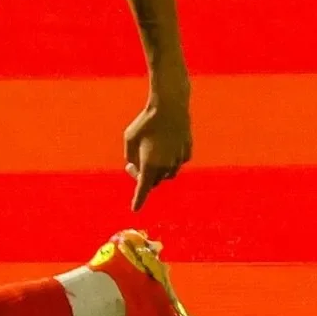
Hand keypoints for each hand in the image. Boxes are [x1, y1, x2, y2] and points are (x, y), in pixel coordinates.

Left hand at [124, 94, 191, 211]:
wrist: (170, 106)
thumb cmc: (145, 121)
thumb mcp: (129, 138)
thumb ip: (131, 156)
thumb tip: (137, 165)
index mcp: (149, 165)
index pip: (143, 189)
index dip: (138, 200)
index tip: (135, 209)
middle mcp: (166, 166)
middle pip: (153, 181)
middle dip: (143, 176)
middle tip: (133, 165)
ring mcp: (178, 159)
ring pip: (167, 173)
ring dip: (157, 169)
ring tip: (148, 153)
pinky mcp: (187, 151)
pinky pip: (177, 162)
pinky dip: (169, 160)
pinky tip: (164, 146)